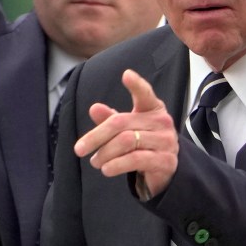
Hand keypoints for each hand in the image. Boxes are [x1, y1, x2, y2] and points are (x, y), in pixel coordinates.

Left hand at [74, 69, 178, 196]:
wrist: (166, 170)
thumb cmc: (143, 144)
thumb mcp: (127, 130)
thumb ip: (111, 119)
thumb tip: (94, 108)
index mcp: (153, 109)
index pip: (145, 94)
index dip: (136, 84)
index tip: (126, 75)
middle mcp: (162, 122)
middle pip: (121, 123)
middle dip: (96, 137)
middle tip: (79, 149)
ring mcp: (166, 141)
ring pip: (127, 141)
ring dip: (105, 153)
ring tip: (95, 162)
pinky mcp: (165, 160)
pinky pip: (136, 159)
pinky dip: (117, 165)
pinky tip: (106, 169)